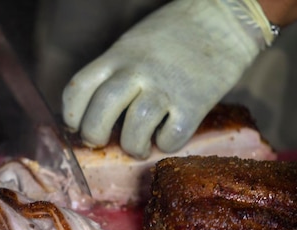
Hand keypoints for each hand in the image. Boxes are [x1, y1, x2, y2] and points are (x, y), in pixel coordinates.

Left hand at [62, 0, 274, 158]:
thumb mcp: (133, 43)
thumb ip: (115, 71)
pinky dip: (165, 145)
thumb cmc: (174, 34)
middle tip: (102, 141)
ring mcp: (166, 87)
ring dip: (132, 147)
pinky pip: (171, 138)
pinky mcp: (195, 103)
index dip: (72, 114)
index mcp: (118, 55)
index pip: (78, 88)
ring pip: (134, 130)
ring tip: (138, 146)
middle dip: (94, 135)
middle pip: (100, 112)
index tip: (77, 125)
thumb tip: (98, 111)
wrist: (224, 16)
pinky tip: (167, 137)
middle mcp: (137, 71)